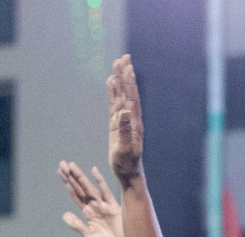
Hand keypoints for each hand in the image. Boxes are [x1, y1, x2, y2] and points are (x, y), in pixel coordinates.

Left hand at [59, 161, 124, 236]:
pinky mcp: (112, 206)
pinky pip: (104, 191)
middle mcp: (94, 206)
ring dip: (79, 176)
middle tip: (62, 164)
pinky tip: (93, 170)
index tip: (60, 173)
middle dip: (71, 177)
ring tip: (71, 165)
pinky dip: (99, 181)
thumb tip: (64, 214)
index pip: (75, 195)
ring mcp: (102, 205)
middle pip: (79, 188)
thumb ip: (77, 224)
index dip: (67, 184)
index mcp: (87, 213)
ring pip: (88, 188)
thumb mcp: (89, 235)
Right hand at [108, 54, 144, 184]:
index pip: (131, 97)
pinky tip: (111, 83)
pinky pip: (114, 104)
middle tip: (124, 57)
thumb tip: (125, 111)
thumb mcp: (125, 149)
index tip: (127, 66)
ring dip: (120, 80)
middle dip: (126, 74)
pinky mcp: (117, 124)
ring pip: (121, 96)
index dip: (129, 81)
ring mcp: (124, 120)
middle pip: (128, 92)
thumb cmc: (127, 163)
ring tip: (118, 63)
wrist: (128, 172)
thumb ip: (125, 130)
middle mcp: (130, 118)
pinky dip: (113, 92)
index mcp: (133, 122)